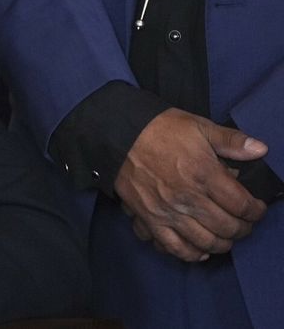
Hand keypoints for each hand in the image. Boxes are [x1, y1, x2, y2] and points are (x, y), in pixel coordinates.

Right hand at [115, 108, 268, 261]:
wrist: (119, 135)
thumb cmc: (161, 129)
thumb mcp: (199, 126)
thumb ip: (231, 140)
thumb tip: (260, 150)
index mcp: (204, 174)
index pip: (242, 205)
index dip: (256, 211)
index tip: (257, 208)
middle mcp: (188, 198)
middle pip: (227, 227)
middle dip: (242, 228)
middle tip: (244, 223)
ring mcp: (167, 212)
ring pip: (205, 242)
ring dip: (221, 244)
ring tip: (225, 236)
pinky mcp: (149, 219)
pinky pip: (174, 247)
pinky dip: (191, 254)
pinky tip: (200, 250)